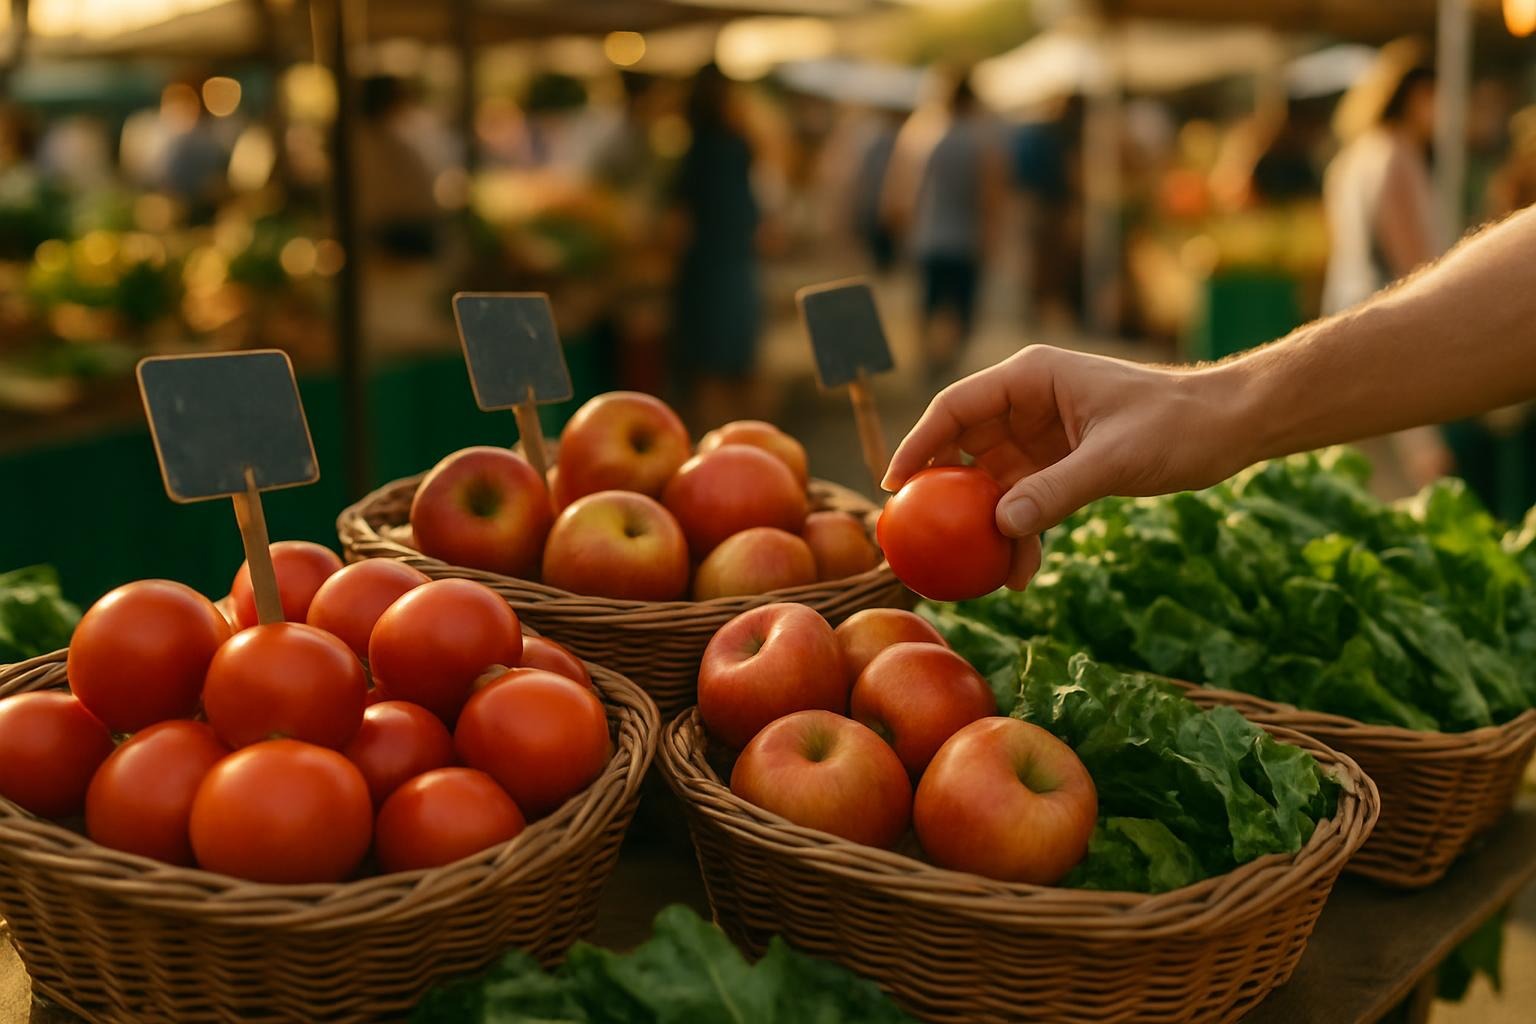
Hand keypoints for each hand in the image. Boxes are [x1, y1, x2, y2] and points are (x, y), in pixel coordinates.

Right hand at [882, 346, 1242, 588]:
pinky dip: (1020, 534)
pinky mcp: (1059, 466)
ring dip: (986, 526)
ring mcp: (1041, 437)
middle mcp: (1027, 403)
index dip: (918, 444)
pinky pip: (1024, 502)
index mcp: (1031, 377)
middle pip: (963, 448)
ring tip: (979, 570)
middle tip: (919, 537)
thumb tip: (999, 526)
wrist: (1228, 427)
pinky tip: (1021, 572)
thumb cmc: (1176, 423)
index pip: (956, 408)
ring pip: (992, 484)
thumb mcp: (1114, 457)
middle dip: (944, 494)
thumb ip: (1056, 490)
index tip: (894, 485)